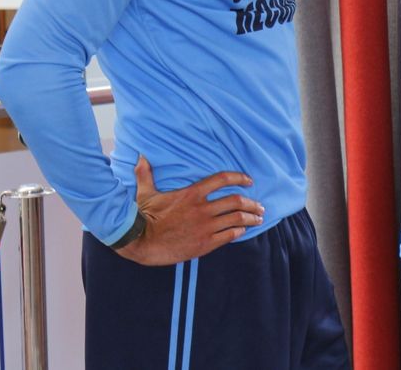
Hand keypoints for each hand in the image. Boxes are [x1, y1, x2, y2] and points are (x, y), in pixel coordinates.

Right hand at [115, 155, 263, 265]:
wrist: (141, 243)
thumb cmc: (143, 217)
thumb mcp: (145, 193)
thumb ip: (146, 174)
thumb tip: (140, 157)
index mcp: (192, 194)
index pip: (222, 179)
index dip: (239, 178)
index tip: (249, 180)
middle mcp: (202, 209)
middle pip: (236, 201)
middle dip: (252, 203)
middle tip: (260, 206)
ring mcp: (205, 227)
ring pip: (237, 219)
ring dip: (251, 218)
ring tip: (258, 219)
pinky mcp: (205, 243)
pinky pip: (229, 235)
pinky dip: (239, 232)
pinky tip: (243, 231)